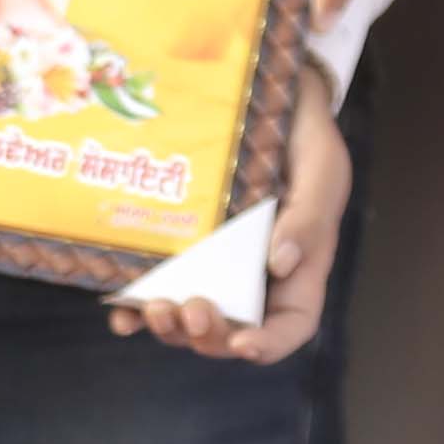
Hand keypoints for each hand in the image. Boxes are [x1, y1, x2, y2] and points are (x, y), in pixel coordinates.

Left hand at [118, 89, 346, 365]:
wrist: (270, 99)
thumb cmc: (306, 140)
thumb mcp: (322, 170)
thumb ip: (309, 217)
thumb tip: (280, 263)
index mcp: (297, 270)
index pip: (290, 325)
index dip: (269, 344)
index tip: (244, 344)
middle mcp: (254, 279)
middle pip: (234, 332)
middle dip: (209, 335)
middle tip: (191, 311)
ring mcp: (213, 267)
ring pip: (191, 320)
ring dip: (171, 329)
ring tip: (155, 308)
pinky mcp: (180, 249)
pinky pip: (157, 289)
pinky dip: (136, 310)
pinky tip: (121, 311)